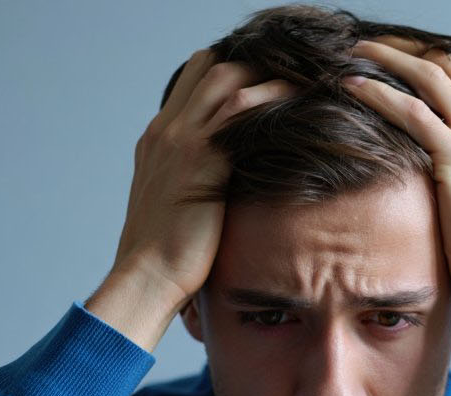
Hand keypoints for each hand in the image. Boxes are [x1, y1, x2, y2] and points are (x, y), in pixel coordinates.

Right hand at [113, 49, 296, 306]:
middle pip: (210, 66)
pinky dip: (271, 99)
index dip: (229, 70)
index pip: (192, 79)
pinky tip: (298, 103)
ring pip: (226, 77)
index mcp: (158, 139)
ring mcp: (182, 141)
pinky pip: (241, 110)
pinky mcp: (203, 160)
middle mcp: (167, 130)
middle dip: (253, 64)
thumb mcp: (174, 204)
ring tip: (303, 82)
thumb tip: (227, 184)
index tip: (264, 82)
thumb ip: (194, 180)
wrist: (148, 277)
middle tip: (292, 76)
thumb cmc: (166, 254)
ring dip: (267, 74)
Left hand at [342, 37, 450, 347]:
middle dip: (406, 49)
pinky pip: (412, 112)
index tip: (393, 59)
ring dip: (388, 59)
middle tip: (368, 45)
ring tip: (353, 52)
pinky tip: (350, 87)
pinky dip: (378, 93)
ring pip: (430, 78)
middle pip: (448, 65)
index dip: (426, 62)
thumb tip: (434, 187)